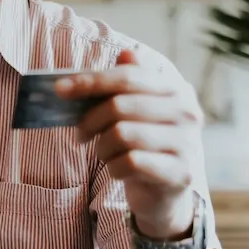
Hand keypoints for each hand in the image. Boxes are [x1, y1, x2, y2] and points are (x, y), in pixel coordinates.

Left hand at [59, 48, 203, 238]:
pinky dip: (113, 167)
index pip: (128, 77)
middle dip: (90, 120)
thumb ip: (127, 84)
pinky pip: (129, 163)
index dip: (91, 81)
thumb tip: (126, 52)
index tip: (59, 89)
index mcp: (177, 90)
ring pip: (122, 135)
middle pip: (120, 105)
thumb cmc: (143, 145)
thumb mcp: (133, 113)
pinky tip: (118, 170)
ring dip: (102, 147)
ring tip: (104, 153)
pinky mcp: (180, 173)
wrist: (165, 195)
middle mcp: (188, 113)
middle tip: (80, 133)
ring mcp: (187, 144)